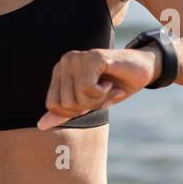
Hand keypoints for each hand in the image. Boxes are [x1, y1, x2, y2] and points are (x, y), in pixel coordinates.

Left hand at [37, 47, 159, 129]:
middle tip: (101, 92)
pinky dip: (102, 93)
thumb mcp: (88, 103)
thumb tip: (40, 125)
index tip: (90, 99)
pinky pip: (88, 89)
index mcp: (60, 71)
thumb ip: (65, 112)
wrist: (142, 70)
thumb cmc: (115, 85)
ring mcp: (77, 57)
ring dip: (97, 100)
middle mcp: (65, 61)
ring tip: (105, 86)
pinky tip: (108, 82)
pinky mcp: (92, 57)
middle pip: (65, 104)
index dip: (74, 111)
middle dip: (88, 106)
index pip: (53, 105)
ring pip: (77, 98)